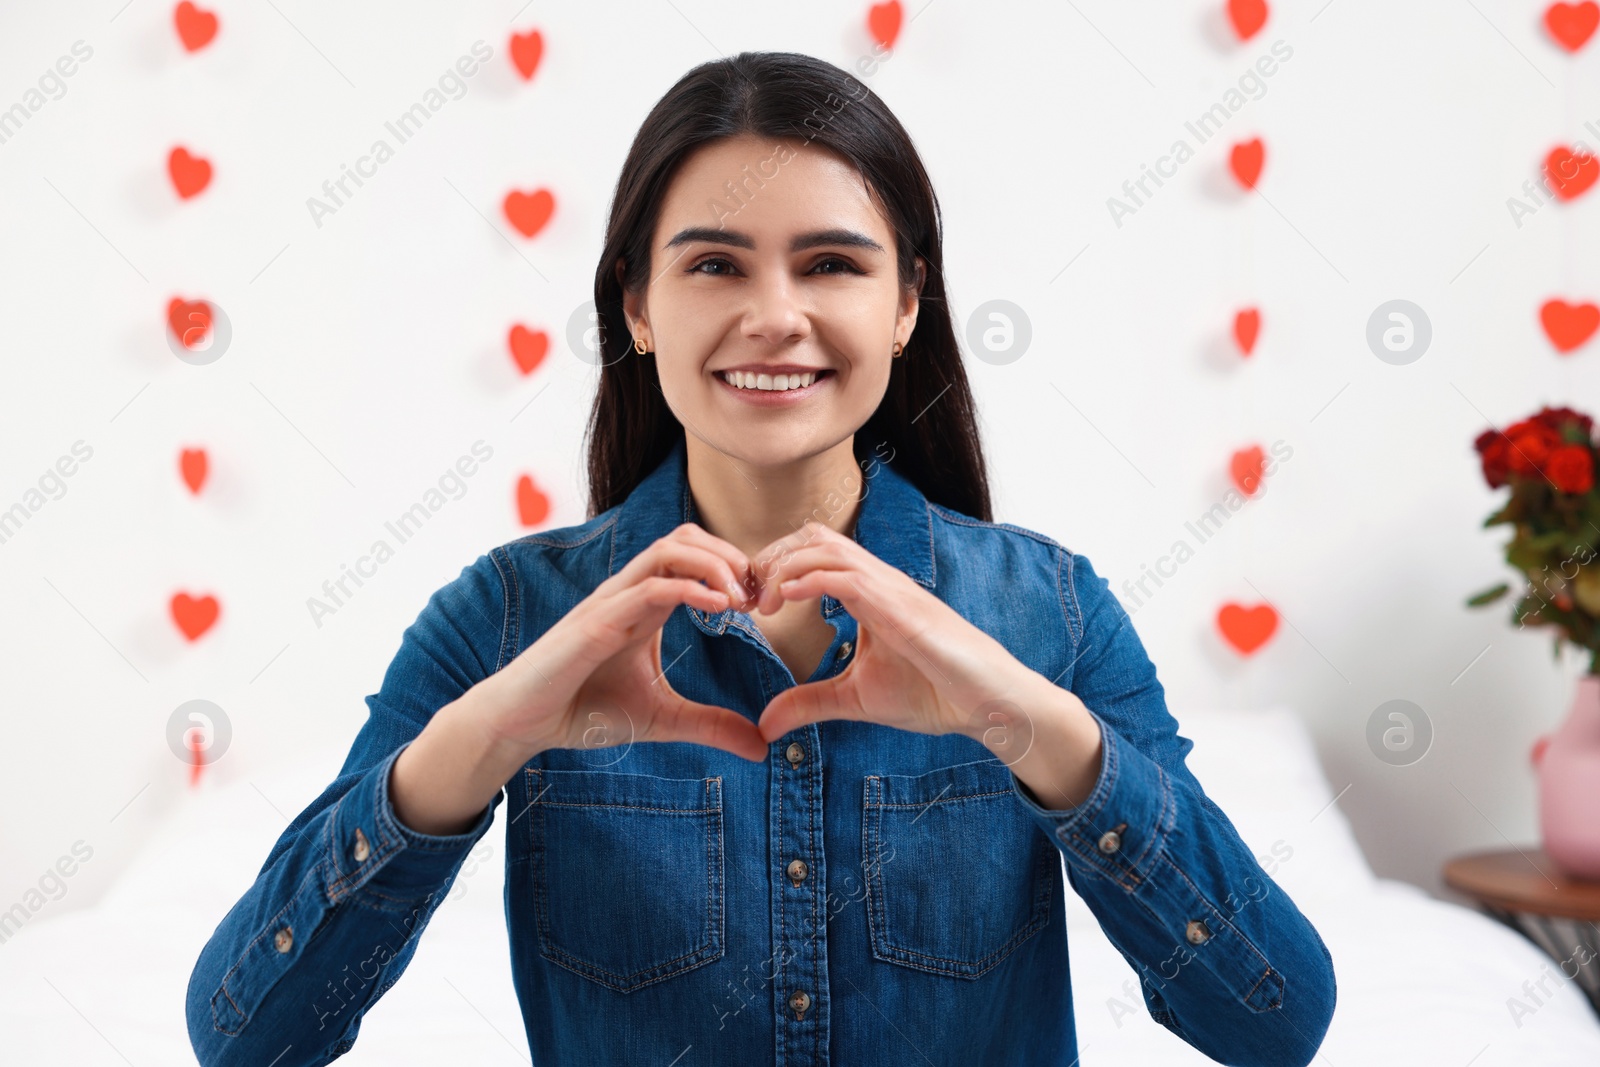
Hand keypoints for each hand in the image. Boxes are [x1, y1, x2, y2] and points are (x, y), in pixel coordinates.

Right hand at [477, 523, 768, 762]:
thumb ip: (711, 725)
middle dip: (730, 557)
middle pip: (685, 538)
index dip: (735, 569)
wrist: (523, 724)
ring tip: (742, 597)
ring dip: (714, 565)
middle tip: (759, 595)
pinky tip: (719, 609)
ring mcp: (611, 602)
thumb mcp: (662, 719)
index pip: (694, 556)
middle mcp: (629, 592)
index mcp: (644, 604)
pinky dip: (688, 589)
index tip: (762, 604)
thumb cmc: (583, 710)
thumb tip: (762, 746)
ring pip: (668, 549)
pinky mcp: (596, 622)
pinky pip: (647, 587)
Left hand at [750, 521, 1040, 750]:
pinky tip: (785, 601)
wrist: (989, 706)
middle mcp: (879, 581)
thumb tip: (763, 724)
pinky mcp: (902, 609)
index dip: (773, 568)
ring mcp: (892, 590)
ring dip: (784, 567)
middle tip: (745, 599)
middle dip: (771, 558)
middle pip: (814, 536)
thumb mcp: (856, 699)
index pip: (813, 552)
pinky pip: (849, 577)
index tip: (747, 603)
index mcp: (869, 593)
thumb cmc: (934, 694)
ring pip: (827, 547)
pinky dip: (810, 579)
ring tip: (760, 603)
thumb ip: (809, 702)